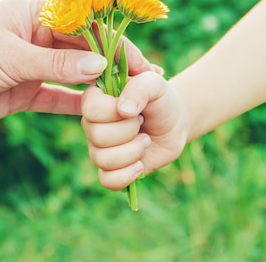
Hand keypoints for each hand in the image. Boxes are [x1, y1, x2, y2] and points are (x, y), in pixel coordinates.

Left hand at [0, 0, 155, 129]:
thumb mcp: (12, 57)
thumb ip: (57, 65)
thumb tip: (100, 66)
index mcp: (33, 14)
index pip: (85, 26)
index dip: (115, 44)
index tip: (141, 63)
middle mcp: (34, 38)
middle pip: (82, 51)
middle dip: (112, 67)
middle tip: (144, 86)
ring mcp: (28, 66)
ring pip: (72, 76)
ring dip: (97, 87)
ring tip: (128, 101)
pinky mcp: (20, 92)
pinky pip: (55, 99)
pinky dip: (76, 105)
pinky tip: (99, 114)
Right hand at [81, 71, 187, 190]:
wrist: (174, 123)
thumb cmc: (160, 99)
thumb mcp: (154, 84)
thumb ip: (139, 88)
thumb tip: (123, 110)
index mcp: (95, 99)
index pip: (91, 109)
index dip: (115, 112)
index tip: (134, 107)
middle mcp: (92, 124)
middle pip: (97, 136)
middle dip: (129, 131)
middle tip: (142, 123)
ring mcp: (99, 148)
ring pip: (102, 160)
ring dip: (132, 151)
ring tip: (145, 140)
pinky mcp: (110, 169)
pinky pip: (107, 181)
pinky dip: (127, 175)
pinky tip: (140, 164)